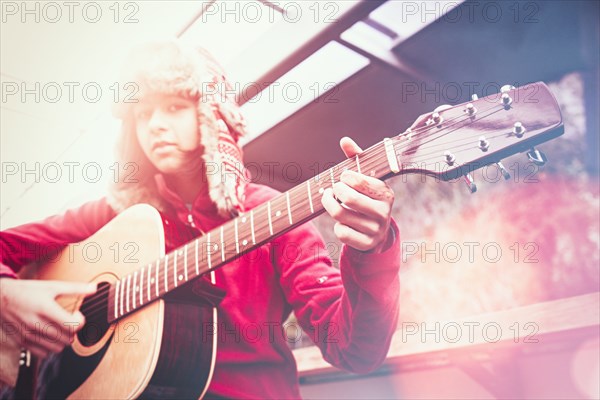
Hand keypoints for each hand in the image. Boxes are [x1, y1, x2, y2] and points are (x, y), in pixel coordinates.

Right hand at [0, 278, 95, 357]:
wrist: (0, 298)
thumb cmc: (27, 291)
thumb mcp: (52, 286)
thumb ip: (75, 289)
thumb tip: (95, 288)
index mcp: (45, 309)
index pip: (72, 326)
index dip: (80, 321)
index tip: (76, 314)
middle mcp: (36, 324)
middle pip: (67, 338)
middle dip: (73, 330)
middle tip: (69, 320)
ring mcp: (28, 335)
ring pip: (57, 348)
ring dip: (63, 340)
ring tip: (60, 328)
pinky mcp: (22, 342)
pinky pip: (43, 354)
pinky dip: (50, 347)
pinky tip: (49, 335)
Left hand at [321, 137, 394, 251]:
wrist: (377, 232)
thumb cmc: (367, 198)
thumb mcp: (365, 178)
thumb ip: (356, 158)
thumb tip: (344, 140)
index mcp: (386, 193)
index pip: (359, 181)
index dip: (345, 177)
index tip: (343, 177)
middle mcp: (384, 212)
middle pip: (348, 199)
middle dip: (334, 191)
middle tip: (333, 189)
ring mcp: (375, 230)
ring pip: (341, 215)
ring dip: (330, 206)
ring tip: (329, 200)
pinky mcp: (366, 244)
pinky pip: (341, 233)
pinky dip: (336, 225)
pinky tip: (341, 221)